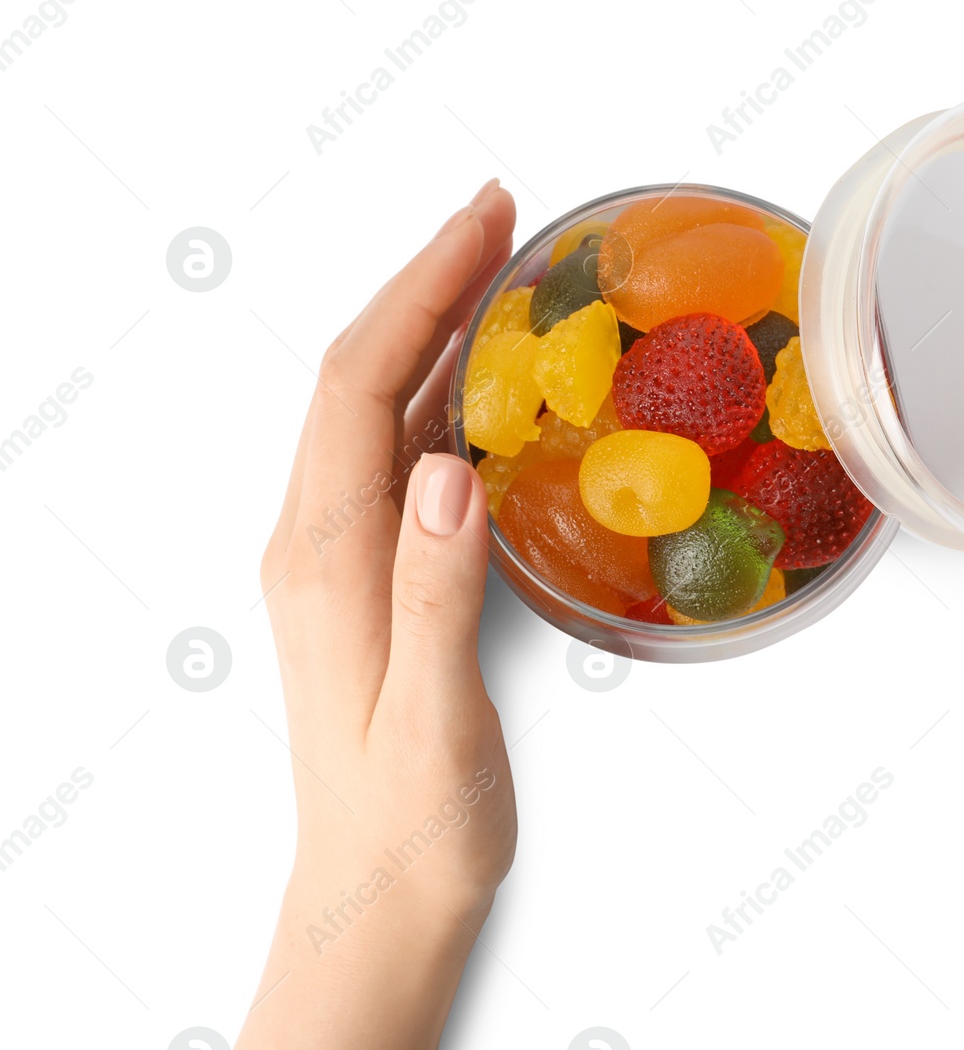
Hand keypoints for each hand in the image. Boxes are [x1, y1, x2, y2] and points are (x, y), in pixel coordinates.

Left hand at [238, 180, 518, 1049]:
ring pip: (379, 405)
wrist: (375, 894)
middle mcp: (319, 539)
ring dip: (433, 324)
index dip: (418, 292)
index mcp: (326, 560)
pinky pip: (400, 451)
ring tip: (502, 268)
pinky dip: (444, 389)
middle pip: (360, 374)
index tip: (482, 224)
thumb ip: (434, 592)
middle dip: (425, 280)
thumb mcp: (432, 720)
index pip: (359, 388)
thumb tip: (449, 469)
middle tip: (500, 212)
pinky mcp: (372, 572)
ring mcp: (340, 553)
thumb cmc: (410, 822)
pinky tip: (490, 378)